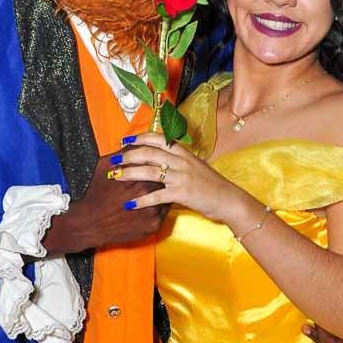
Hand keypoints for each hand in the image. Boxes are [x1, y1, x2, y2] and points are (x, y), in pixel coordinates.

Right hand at [42, 152, 168, 256]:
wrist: (90, 223)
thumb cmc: (95, 195)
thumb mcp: (103, 167)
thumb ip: (123, 153)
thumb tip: (135, 143)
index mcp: (137, 176)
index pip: (157, 163)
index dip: (156, 162)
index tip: (153, 162)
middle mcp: (147, 193)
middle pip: (165, 178)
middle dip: (162, 175)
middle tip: (155, 175)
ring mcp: (152, 210)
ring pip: (167, 194)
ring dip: (163, 191)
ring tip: (153, 190)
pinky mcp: (153, 224)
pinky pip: (164, 211)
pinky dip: (159, 206)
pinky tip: (150, 203)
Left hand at [108, 132, 244, 223]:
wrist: (229, 199)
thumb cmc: (211, 185)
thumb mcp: (196, 167)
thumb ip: (179, 161)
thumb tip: (160, 159)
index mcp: (184, 153)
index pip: (158, 139)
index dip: (140, 138)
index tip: (125, 141)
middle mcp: (182, 161)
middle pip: (149, 153)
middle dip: (129, 155)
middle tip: (113, 160)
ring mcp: (182, 176)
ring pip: (150, 171)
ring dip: (130, 173)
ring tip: (115, 177)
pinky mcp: (182, 193)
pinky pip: (157, 195)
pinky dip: (142, 200)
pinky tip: (130, 204)